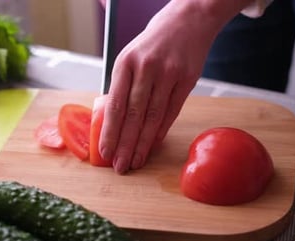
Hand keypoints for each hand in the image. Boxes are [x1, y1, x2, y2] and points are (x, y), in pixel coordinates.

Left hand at [99, 0, 244, 173]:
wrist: (189, 19)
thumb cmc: (153, 42)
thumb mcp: (130, 56)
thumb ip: (123, 86)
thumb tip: (114, 121)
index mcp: (125, 62)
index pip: (115, 104)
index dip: (110, 131)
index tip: (105, 151)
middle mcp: (146, 68)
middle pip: (133, 115)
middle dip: (124, 144)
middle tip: (119, 166)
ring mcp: (169, 73)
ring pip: (153, 117)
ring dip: (142, 144)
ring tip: (134, 161)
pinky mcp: (188, 79)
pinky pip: (172, 111)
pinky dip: (161, 131)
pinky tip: (152, 146)